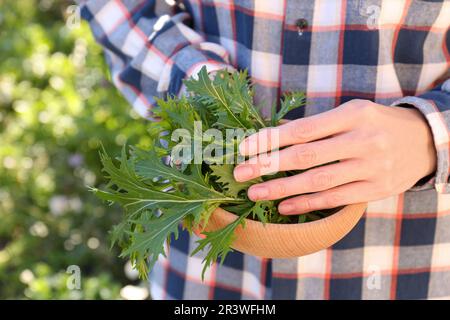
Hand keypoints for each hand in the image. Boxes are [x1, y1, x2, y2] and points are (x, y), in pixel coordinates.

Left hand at [233, 99, 436, 214]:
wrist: (424, 141)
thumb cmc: (375, 124)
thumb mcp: (350, 113)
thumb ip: (318, 126)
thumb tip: (273, 137)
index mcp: (353, 115)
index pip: (302, 129)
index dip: (271, 139)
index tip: (245, 148)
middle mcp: (362, 140)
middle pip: (306, 156)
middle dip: (268, 165)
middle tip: (241, 173)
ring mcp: (371, 167)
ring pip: (318, 181)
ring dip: (282, 189)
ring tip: (255, 192)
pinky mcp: (376, 189)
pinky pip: (335, 198)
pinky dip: (307, 203)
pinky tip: (283, 206)